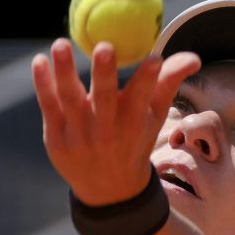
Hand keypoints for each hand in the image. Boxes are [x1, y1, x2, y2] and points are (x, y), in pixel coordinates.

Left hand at [31, 39, 200, 205]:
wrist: (108, 190)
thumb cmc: (134, 141)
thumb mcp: (154, 117)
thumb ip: (168, 83)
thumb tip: (194, 58)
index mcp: (133, 126)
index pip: (142, 100)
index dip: (148, 79)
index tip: (154, 58)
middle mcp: (106, 133)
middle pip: (105, 101)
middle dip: (105, 75)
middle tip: (105, 47)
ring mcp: (79, 137)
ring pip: (71, 100)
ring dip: (65, 72)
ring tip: (61, 43)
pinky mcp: (55, 138)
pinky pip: (48, 107)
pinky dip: (43, 84)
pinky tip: (40, 61)